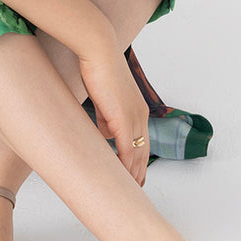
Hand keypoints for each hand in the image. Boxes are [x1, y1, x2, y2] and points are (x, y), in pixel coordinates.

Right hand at [78, 46, 150, 185]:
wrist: (98, 51)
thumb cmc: (97, 67)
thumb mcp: (103, 96)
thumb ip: (106, 116)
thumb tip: (105, 132)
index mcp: (137, 108)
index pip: (142, 140)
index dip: (139, 158)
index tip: (136, 172)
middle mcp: (140, 114)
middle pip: (144, 151)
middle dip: (140, 171)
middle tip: (136, 188)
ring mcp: (134, 117)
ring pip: (138, 154)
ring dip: (134, 172)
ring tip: (130, 189)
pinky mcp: (123, 119)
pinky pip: (127, 149)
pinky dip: (126, 165)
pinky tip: (123, 177)